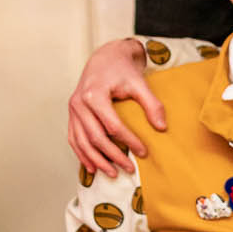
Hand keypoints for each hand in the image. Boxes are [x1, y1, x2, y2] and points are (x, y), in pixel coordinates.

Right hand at [69, 39, 161, 176]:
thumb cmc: (122, 70)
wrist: (105, 58)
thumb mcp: (140, 83)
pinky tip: (92, 167)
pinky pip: (73, 138)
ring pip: (81, 141)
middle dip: (112, 156)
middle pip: (94, 137)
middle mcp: (79, 103)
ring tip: (112, 173)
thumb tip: (161, 128)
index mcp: (94, 94)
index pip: (112, 125)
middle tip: (129, 169)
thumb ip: (152, 104)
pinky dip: (81, 154)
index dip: (129, 141)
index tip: (144, 152)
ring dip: (96, 160)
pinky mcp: (72, 114)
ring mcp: (72, 110)